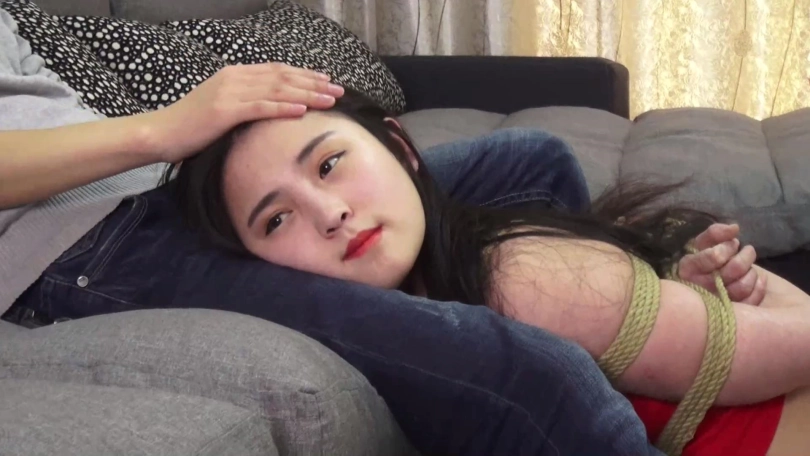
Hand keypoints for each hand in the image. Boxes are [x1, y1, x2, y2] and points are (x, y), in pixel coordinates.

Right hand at [141, 62, 343, 162]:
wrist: (160, 133)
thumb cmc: (190, 126)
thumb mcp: (221, 108)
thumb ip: (243, 104)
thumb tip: (269, 110)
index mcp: (235, 74)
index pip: (277, 71)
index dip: (304, 75)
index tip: (325, 81)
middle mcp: (235, 78)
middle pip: (283, 77)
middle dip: (313, 83)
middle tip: (338, 90)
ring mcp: (229, 92)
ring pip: (277, 90)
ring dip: (306, 94)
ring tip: (330, 99)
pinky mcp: (225, 110)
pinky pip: (260, 107)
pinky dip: (283, 108)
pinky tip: (303, 111)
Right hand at [677, 223, 766, 304]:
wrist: (711, 286)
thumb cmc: (707, 261)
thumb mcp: (706, 244)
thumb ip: (715, 234)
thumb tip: (734, 228)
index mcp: (687, 268)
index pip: (715, 256)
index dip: (728, 247)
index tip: (733, 243)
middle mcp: (698, 287)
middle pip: (733, 269)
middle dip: (744, 257)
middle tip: (746, 252)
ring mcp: (714, 303)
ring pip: (742, 286)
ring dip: (751, 272)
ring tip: (750, 267)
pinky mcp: (728, 314)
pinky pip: (750, 300)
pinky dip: (758, 286)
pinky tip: (757, 280)